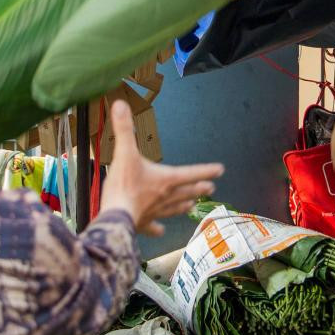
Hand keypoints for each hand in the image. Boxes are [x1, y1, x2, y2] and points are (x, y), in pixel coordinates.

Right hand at [99, 100, 223, 235]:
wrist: (114, 218)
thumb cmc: (123, 187)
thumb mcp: (124, 154)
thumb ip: (124, 129)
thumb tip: (120, 104)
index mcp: (166, 179)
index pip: (191, 172)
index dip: (206, 170)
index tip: (220, 170)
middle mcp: (166, 196)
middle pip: (187, 191)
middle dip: (199, 188)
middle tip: (211, 188)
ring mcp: (156, 211)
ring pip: (175, 208)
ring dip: (184, 205)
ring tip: (192, 205)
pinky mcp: (143, 223)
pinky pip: (153, 226)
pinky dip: (157, 228)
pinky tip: (161, 230)